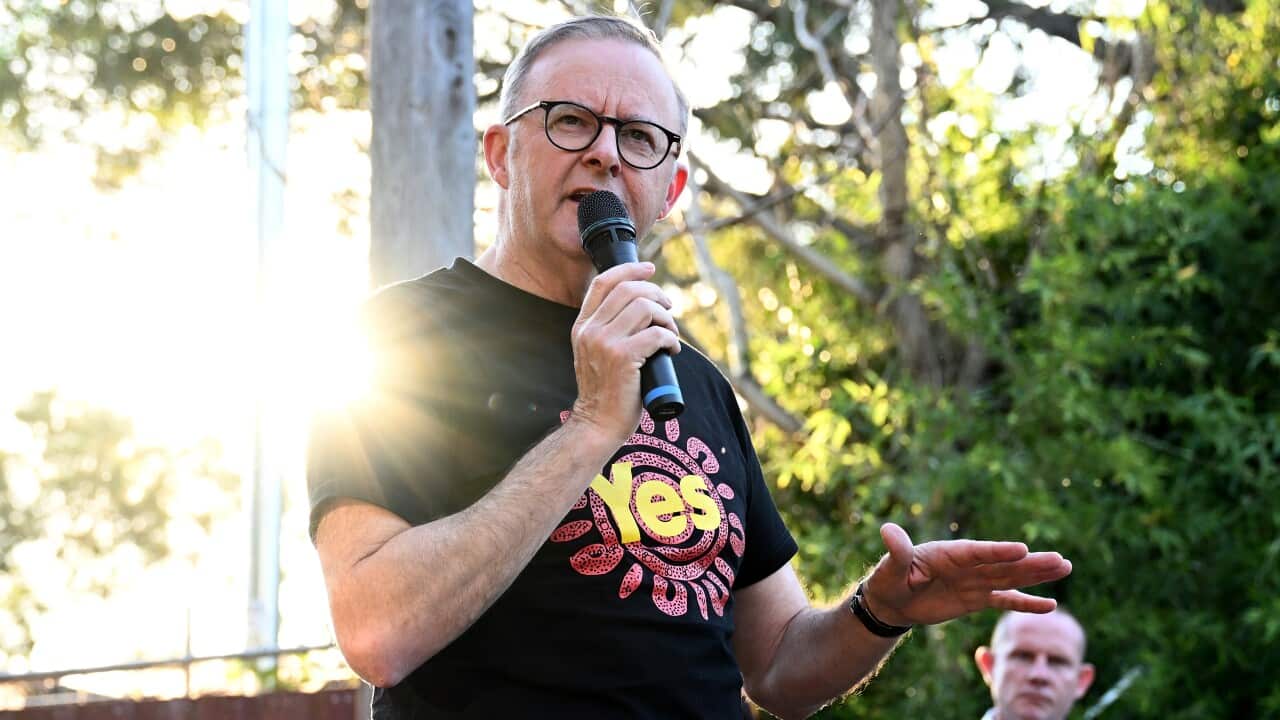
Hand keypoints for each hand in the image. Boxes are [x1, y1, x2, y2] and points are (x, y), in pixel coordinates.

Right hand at [569, 262, 680, 444]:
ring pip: (643, 307)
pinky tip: (672, 351)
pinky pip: (656, 334)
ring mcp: (604, 343)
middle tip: (669, 307)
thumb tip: (642, 309)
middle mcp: (590, 331)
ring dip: (665, 317)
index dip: (629, 269)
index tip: (649, 268)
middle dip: (655, 293)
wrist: (597, 425)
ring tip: (671, 334)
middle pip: (628, 290)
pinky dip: (671, 339)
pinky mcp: (622, 358)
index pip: (603, 282)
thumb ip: (608, 331)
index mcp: (582, 326)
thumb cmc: (605, 393)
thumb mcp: (596, 354)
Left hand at [860, 523, 1071, 627]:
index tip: (1022, 549)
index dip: (998, 552)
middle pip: (1003, 564)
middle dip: (1031, 564)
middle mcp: (967, 565)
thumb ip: (897, 551)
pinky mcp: (976, 599)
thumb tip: (887, 530)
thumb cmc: (888, 580)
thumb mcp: (890, 568)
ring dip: (1036, 576)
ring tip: (1064, 567)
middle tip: (1061, 560)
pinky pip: (1004, 601)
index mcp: (948, 554)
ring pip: (1010, 579)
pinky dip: (1025, 603)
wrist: (892, 602)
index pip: (977, 552)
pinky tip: (1050, 605)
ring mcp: (974, 582)